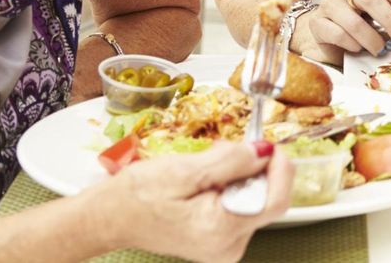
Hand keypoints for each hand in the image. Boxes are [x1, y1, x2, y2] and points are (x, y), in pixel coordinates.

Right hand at [101, 140, 292, 261]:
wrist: (111, 217)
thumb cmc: (139, 195)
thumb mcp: (185, 170)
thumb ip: (231, 161)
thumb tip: (264, 151)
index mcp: (221, 230)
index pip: (276, 200)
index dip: (280, 168)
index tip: (268, 144)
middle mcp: (228, 246)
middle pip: (267, 197)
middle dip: (252, 168)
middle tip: (223, 152)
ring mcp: (226, 246)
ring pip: (255, 198)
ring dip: (239, 175)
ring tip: (206, 167)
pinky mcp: (221, 240)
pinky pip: (241, 205)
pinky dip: (231, 186)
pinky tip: (207, 181)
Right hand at [305, 0, 390, 61]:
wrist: (326, 34)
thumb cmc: (358, 20)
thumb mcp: (378, 12)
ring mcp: (329, 4)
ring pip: (354, 22)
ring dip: (373, 39)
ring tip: (381, 49)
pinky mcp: (317, 24)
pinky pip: (338, 35)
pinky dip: (354, 45)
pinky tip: (360, 49)